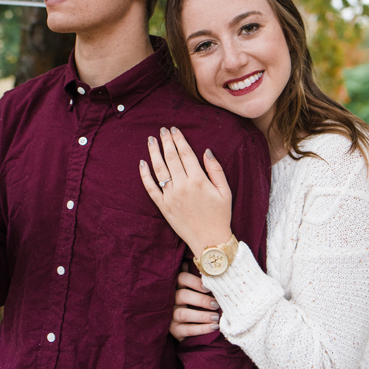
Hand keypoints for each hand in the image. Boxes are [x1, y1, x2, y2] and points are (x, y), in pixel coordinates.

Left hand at [139, 126, 232, 255]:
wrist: (209, 239)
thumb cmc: (220, 215)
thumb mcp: (225, 191)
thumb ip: (216, 170)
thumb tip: (206, 151)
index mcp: (199, 180)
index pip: (186, 154)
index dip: (179, 140)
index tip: (174, 129)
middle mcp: (182, 186)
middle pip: (171, 158)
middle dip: (166, 142)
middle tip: (161, 130)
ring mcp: (171, 196)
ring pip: (159, 170)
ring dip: (154, 153)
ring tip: (151, 140)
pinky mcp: (163, 206)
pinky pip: (151, 188)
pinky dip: (145, 175)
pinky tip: (142, 164)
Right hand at [170, 263, 219, 340]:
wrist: (186, 325)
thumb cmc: (195, 301)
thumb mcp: (195, 289)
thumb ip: (200, 277)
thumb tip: (208, 259)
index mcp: (177, 287)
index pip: (181, 278)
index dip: (195, 281)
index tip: (209, 287)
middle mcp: (171, 300)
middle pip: (182, 295)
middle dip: (201, 300)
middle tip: (216, 304)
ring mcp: (170, 316)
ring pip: (183, 314)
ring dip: (202, 316)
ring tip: (216, 317)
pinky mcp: (173, 330)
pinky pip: (187, 330)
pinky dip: (202, 329)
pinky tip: (214, 327)